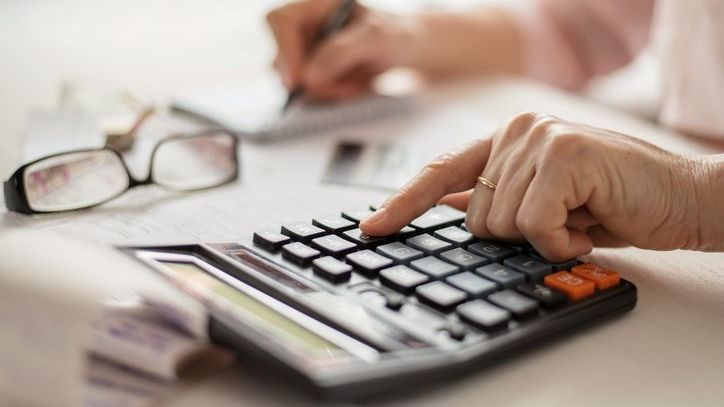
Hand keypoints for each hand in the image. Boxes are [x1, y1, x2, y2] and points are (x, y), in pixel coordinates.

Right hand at [266, 0, 417, 100]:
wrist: (400, 51)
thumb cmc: (391, 34)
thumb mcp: (375, 37)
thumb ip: (343, 50)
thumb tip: (309, 77)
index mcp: (312, 4)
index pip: (280, 21)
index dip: (284, 50)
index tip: (298, 82)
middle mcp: (300, 27)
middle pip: (281, 60)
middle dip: (313, 82)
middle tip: (346, 89)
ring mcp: (300, 53)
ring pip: (294, 84)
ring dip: (326, 92)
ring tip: (356, 84)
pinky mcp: (307, 75)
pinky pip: (307, 96)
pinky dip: (329, 99)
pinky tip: (351, 88)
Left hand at [360, 112, 713, 260]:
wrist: (681, 198)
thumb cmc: (614, 202)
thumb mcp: (545, 203)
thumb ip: (497, 200)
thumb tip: (448, 210)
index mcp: (507, 139)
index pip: (442, 172)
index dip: (404, 203)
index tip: (372, 228)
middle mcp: (517, 130)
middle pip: (474, 215)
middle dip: (516, 237)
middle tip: (562, 223)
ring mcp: (539, 137)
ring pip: (501, 223)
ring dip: (545, 239)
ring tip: (581, 219)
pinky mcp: (563, 152)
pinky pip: (534, 224)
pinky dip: (563, 241)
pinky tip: (590, 224)